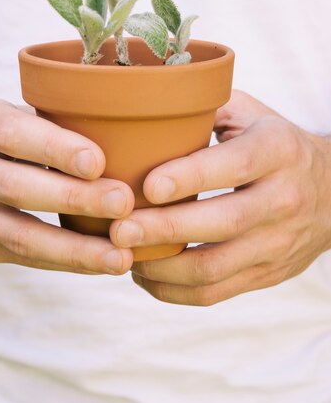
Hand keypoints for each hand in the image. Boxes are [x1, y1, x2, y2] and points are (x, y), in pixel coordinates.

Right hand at [0, 99, 133, 273]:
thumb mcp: (7, 115)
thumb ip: (49, 126)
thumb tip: (121, 138)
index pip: (15, 135)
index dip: (56, 149)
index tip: (98, 162)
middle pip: (19, 188)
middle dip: (75, 199)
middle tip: (123, 203)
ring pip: (21, 236)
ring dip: (75, 250)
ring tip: (120, 256)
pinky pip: (23, 258)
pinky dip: (65, 262)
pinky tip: (101, 263)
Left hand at [110, 90, 330, 303]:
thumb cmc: (273, 143)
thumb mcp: (249, 113)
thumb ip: (204, 109)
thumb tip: (144, 113)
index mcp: (277, 150)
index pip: (234, 166)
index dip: (190, 178)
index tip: (147, 185)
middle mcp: (284, 199)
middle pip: (222, 223)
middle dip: (164, 229)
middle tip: (118, 228)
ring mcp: (278, 243)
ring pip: (214, 268)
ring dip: (161, 268)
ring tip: (122, 253)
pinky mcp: (267, 274)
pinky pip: (215, 293)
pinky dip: (173, 291)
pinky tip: (145, 275)